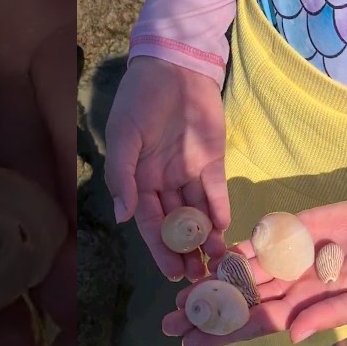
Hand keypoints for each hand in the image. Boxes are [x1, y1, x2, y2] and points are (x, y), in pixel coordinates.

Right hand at [104, 57, 229, 280]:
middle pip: (176, 225)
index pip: (149, 224)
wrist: (173, 66)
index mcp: (138, 181)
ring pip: (198, 214)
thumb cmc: (139, 100)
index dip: (161, 250)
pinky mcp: (212, 162)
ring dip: (207, 238)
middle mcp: (164, 183)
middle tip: (200, 279)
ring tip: (219, 262)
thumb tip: (121, 218)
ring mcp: (189, 173)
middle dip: (187, 252)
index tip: (172, 274)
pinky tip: (225, 230)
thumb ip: (122, 177)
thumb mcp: (124, 136)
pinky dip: (220, 210)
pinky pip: (216, 192)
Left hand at [161, 196, 346, 345]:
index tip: (192, 343)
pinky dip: (231, 252)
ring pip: (240, 275)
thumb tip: (293, 335)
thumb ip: (331, 315)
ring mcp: (286, 258)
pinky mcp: (289, 231)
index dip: (224, 333)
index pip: (256, 323)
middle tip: (170, 322)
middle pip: (240, 302)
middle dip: (206, 313)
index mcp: (305, 307)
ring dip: (211, 285)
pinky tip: (206, 261)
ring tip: (179, 296)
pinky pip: (255, 243)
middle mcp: (288, 285)